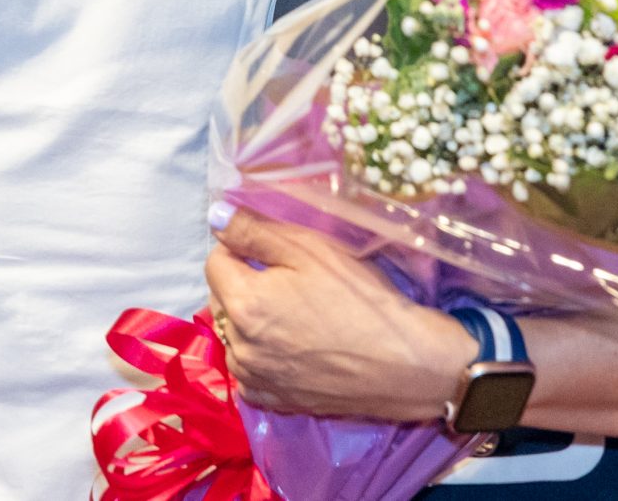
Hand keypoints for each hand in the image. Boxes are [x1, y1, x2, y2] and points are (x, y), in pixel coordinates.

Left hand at [203, 206, 476, 421]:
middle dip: (242, 284)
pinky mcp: (273, 400)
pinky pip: (249, 369)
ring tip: (293, 314)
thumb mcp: (311, 250)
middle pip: (220, 300)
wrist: (403, 364)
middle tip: (288, 281)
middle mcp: (239, 347)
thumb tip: (215, 217)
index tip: (274, 252)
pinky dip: (260, 354)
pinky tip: (293, 346)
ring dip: (249, 321)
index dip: (241, 249)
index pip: (215, 262)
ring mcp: (255, 378)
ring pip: (233, 336)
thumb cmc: (359, 299)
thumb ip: (255, 232)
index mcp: (244, 304)